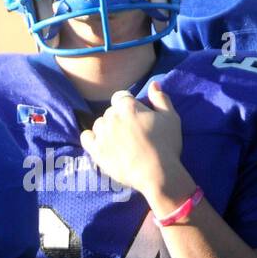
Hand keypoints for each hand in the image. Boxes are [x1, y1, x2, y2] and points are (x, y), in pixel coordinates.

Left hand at [79, 82, 189, 205]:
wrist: (156, 173)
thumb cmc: (166, 144)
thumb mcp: (171, 117)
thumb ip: (160, 98)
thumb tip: (153, 84)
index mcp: (128, 106)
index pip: (120, 96)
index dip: (128, 105)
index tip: (135, 116)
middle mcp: (111, 117)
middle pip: (110, 111)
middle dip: (119, 117)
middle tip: (131, 132)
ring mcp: (102, 133)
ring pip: (99, 124)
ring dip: (107, 128)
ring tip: (120, 141)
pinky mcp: (95, 150)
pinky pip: (86, 137)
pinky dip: (92, 138)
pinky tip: (102, 143)